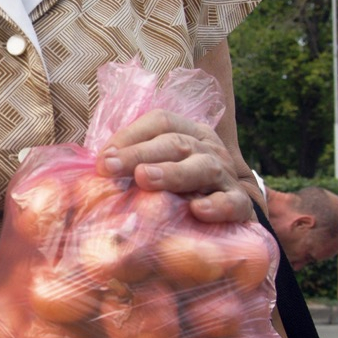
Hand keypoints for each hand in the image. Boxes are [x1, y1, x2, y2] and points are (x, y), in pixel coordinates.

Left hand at [96, 108, 254, 224]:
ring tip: (145, 179)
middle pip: (176, 142)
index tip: (103, 158)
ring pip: (203, 167)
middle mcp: (208, 149)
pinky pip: (232, 202)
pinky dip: (216, 205)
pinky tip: (197, 210)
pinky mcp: (241, 206)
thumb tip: (96, 168)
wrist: (232, 217)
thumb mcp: (161, 169)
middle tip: (110, 167)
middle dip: (139, 154)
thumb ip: (133, 165)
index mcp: (189, 133)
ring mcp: (226, 176)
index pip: (161, 121)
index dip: (130, 135)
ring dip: (172, 172)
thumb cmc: (184, 191)